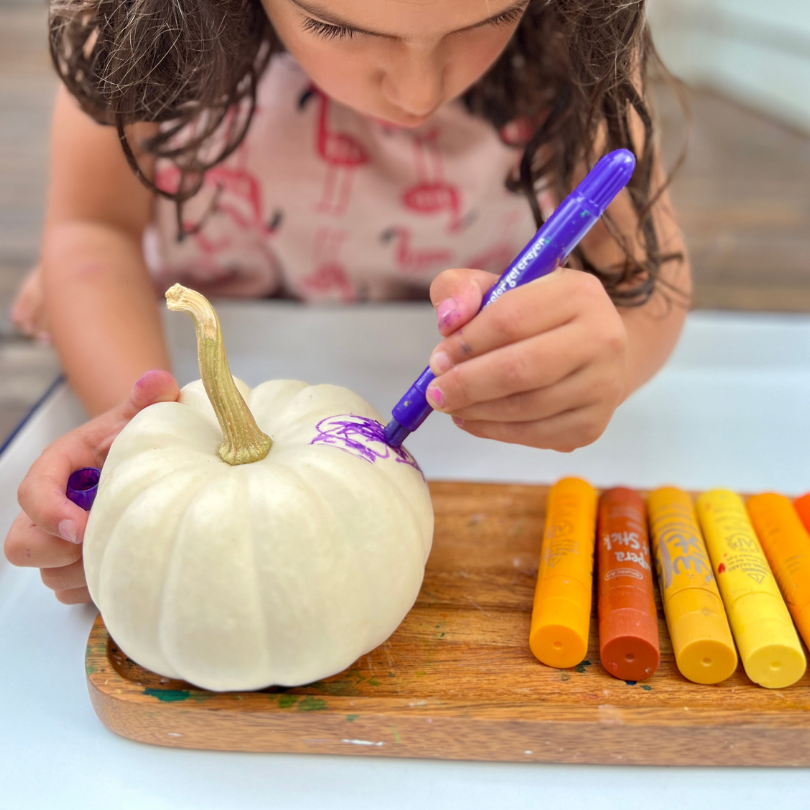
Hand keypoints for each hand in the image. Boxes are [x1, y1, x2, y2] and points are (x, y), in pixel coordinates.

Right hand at [4, 370, 179, 602]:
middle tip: (102, 546)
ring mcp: (56, 539)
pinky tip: (126, 567)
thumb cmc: (137, 440)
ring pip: (47, 573)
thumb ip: (147, 401)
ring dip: (83, 573)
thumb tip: (158, 382)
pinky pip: (67, 591)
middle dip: (59, 553)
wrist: (147, 464)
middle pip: (22, 544)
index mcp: (59, 467)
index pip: (31, 493)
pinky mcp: (70, 564)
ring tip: (126, 553)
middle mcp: (49, 506)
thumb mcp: (140, 419)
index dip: (49, 513)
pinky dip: (93, 588)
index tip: (81, 527)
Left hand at [426, 267, 626, 450]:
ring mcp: (603, 385)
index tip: (438, 360)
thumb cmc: (534, 317)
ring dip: (476, 410)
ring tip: (450, 404)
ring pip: (525, 407)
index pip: (510, 319)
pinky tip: (472, 418)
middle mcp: (603, 338)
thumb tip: (448, 320)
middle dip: (467, 384)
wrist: (589, 353)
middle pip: (520, 369)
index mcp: (578, 292)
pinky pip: (533, 435)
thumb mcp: (497, 287)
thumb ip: (459, 288)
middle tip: (436, 392)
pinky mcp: (593, 425)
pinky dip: (494, 431)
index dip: (466, 343)